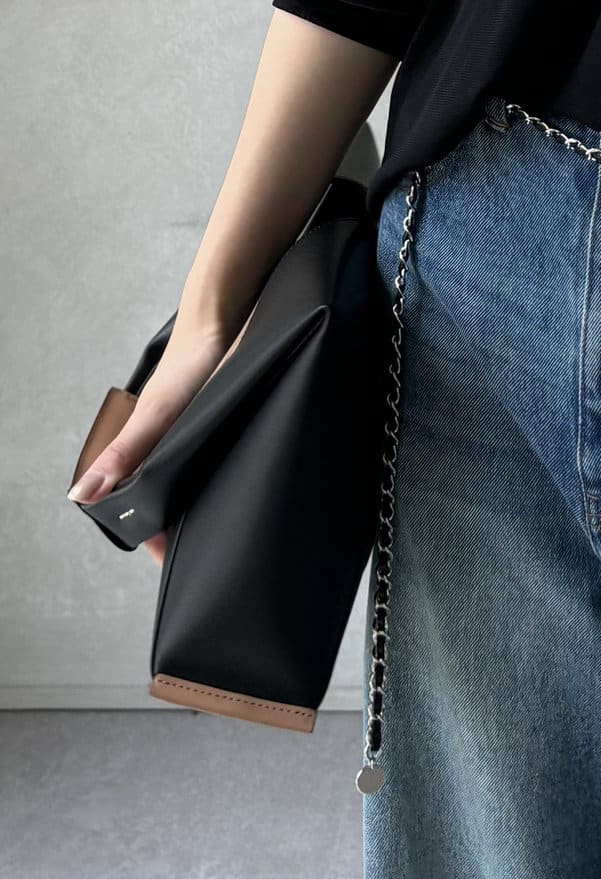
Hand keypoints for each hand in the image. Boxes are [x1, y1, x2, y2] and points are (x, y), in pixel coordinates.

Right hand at [66, 306, 251, 567]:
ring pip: (189, 480)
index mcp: (141, 448)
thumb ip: (125, 452)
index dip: (158, 538)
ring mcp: (188, 432)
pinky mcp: (213, 420)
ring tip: (231, 523)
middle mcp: (162, 444)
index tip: (180, 565)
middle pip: (166, 498)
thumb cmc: (192, 361)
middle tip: (215, 550)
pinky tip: (241, 481)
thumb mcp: (161, 413)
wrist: (228, 313)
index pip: (141, 510)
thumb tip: (82, 494)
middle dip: (183, 525)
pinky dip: (220, 476)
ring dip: (204, 500)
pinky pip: (212, 459)